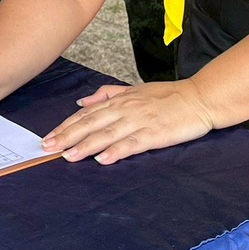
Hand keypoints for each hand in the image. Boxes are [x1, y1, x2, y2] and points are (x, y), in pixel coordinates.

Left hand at [41, 81, 214, 164]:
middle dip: (67, 136)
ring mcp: (140, 121)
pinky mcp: (155, 134)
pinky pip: (132, 143)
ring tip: (68, 156)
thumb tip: (82, 101)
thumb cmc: (169, 95)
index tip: (48, 137)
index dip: (66, 125)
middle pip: (91, 123)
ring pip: (107, 134)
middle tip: (48, 148)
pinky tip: (103, 159)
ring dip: (85, 145)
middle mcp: (126, 109)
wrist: (200, 98)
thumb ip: (108, 94)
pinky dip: (116, 151)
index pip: (87, 113)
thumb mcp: (136, 89)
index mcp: (121, 99)